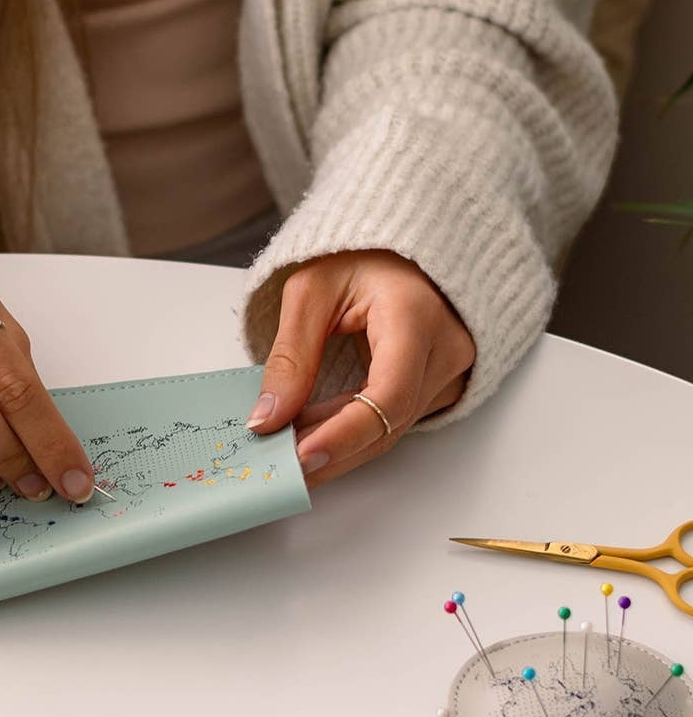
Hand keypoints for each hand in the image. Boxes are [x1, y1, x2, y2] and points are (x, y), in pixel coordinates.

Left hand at [245, 250, 474, 487]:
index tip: (300, 457)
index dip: (344, 434)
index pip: (388, 395)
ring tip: (283, 451)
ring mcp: (449, 370)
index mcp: (417, 316)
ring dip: (335, 445)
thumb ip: (290, 356)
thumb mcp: (310, 291)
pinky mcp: (437, 384)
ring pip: (390, 430)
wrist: (401, 248)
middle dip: (330, 451)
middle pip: (388, 424)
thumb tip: (267, 419)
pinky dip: (349, 432)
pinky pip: (392, 420)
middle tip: (277, 468)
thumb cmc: (362, 255)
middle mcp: (446, 349)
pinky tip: (310, 436)